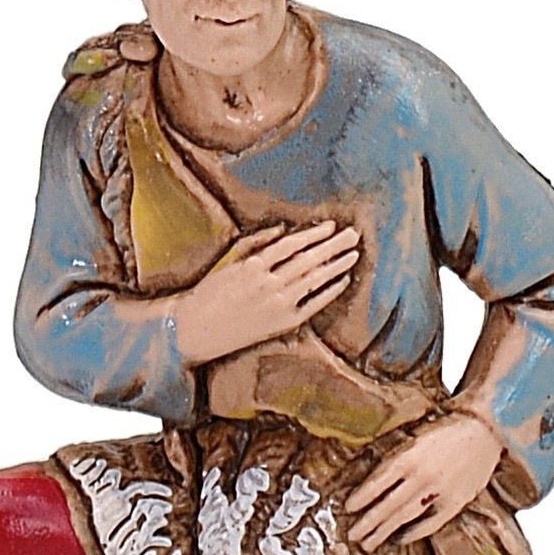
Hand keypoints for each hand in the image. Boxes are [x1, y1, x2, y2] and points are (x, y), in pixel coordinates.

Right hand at [172, 221, 359, 364]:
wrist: (199, 329)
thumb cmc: (211, 292)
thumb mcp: (229, 261)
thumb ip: (256, 242)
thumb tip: (283, 229)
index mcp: (254, 265)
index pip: (292, 244)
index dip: (314, 234)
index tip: (330, 225)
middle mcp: (269, 284)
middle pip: (309, 260)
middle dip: (333, 245)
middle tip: (353, 234)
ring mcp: (278, 304)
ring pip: (315, 280)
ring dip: (337, 265)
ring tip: (354, 254)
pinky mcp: (283, 323)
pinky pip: (314, 304)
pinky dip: (329, 291)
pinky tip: (342, 280)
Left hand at [345, 413, 503, 551]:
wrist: (485, 430)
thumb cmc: (447, 430)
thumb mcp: (415, 436)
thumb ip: (396, 458)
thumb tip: (372, 480)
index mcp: (409, 456)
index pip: (378, 482)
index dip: (361, 497)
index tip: (347, 508)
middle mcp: (422, 476)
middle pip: (388, 504)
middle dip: (367, 522)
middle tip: (352, 535)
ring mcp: (440, 491)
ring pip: (405, 516)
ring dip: (384, 531)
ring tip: (368, 543)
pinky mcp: (456, 502)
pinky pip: (431, 523)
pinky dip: (415, 532)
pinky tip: (400, 539)